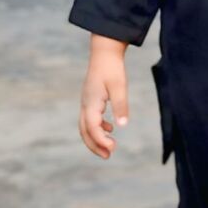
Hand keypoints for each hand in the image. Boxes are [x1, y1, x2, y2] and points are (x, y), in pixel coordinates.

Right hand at [78, 34, 128, 158]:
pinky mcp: (91, 98)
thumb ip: (121, 106)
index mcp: (91, 102)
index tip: (112, 148)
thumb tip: (123, 125)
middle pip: (85, 131)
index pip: (92, 127)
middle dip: (95, 145)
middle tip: (108, 156)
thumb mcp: (119, 86)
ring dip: (96, 138)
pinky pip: (90, 118)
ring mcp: (86, 101)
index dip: (100, 140)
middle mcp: (85, 104)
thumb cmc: (113, 68)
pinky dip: (98, 127)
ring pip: (86, 126)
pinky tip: (111, 128)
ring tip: (110, 147)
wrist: (105, 51)